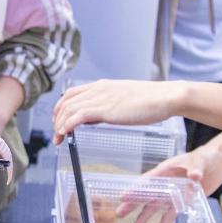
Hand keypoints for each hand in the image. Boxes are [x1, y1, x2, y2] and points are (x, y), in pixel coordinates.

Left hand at [53, 80, 182, 144]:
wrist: (165, 97)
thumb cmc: (150, 101)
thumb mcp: (122, 100)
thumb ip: (106, 106)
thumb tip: (92, 118)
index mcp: (101, 85)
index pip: (71, 93)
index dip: (60, 107)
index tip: (58, 119)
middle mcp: (98, 89)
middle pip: (66, 102)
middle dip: (57, 118)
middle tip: (56, 133)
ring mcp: (101, 98)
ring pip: (69, 109)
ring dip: (60, 124)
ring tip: (58, 137)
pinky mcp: (106, 109)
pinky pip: (79, 116)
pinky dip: (68, 125)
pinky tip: (64, 133)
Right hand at [113, 147, 221, 222]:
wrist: (217, 163)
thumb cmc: (205, 157)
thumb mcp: (200, 161)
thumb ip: (196, 169)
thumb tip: (195, 176)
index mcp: (165, 171)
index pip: (147, 182)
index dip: (135, 189)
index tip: (123, 196)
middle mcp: (166, 183)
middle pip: (147, 195)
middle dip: (133, 204)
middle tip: (120, 213)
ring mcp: (173, 193)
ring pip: (156, 206)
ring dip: (146, 216)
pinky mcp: (183, 201)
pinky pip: (172, 213)